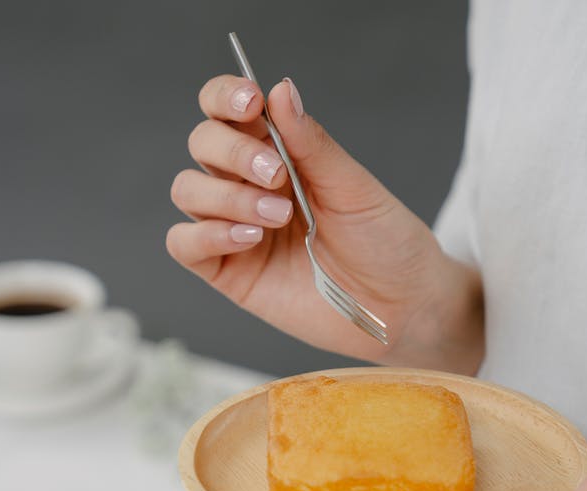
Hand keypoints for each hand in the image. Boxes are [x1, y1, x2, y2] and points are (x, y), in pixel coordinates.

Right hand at [167, 75, 481, 370]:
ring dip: (228, 196)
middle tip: (277, 175)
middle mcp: (250, 185)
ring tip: (277, 216)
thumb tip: (281, 89)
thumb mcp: (353, 186)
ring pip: (188, 189)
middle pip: (202, 143)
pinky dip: (208, 233)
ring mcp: (234, 227)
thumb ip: (311, 142)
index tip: (251, 102)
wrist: (401, 305)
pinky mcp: (228, 271)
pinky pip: (184, 243)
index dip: (227, 96)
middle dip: (233, 152)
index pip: (229, 110)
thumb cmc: (385, 243)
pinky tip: (250, 239)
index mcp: (280, 153)